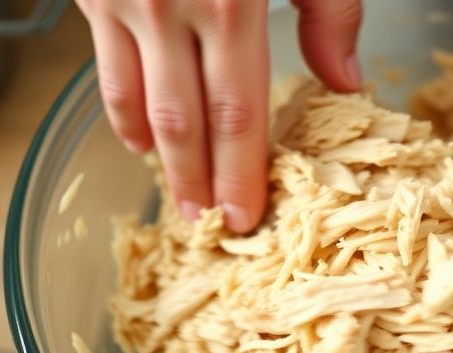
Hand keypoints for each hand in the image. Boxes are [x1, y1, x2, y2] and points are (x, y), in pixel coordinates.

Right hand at [76, 0, 362, 231]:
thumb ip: (330, 9)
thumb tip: (347, 82)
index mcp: (232, 3)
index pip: (237, 113)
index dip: (241, 173)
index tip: (246, 218)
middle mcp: (169, 8)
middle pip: (184, 122)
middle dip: (198, 181)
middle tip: (210, 230)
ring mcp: (123, 0)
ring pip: (136, 103)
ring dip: (158, 159)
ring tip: (179, 199)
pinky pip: (105, 68)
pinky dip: (122, 111)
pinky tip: (138, 139)